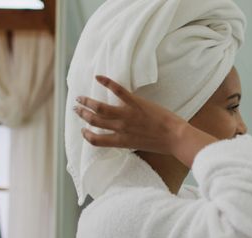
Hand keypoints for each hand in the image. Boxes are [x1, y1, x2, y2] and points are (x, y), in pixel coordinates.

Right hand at [75, 75, 217, 166]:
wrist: (176, 138)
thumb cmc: (162, 144)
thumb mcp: (140, 146)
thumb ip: (128, 141)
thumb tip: (121, 136)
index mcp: (121, 141)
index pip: (96, 140)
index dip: (86, 135)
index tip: (83, 130)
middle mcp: (120, 128)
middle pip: (94, 121)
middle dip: (82, 114)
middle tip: (75, 108)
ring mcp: (127, 115)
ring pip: (99, 107)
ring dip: (87, 101)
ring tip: (80, 96)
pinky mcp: (136, 103)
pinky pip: (118, 91)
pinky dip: (106, 82)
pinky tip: (98, 77)